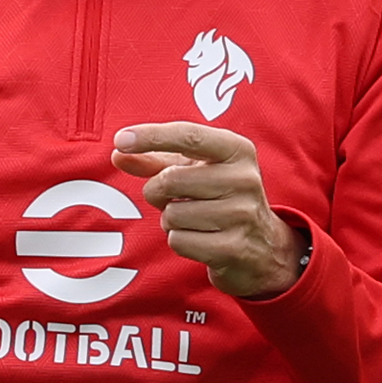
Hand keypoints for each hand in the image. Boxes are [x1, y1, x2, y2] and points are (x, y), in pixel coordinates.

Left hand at [111, 122, 308, 298]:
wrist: (263, 247)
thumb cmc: (219, 198)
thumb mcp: (194, 171)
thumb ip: (155, 160)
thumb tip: (118, 153)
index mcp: (236, 150)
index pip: (188, 135)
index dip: (151, 136)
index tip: (120, 140)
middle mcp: (244, 178)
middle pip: (169, 179)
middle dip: (157, 191)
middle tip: (174, 198)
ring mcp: (242, 214)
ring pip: (171, 214)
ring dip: (170, 220)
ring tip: (194, 220)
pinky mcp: (234, 247)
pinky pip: (179, 241)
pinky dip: (179, 241)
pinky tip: (201, 239)